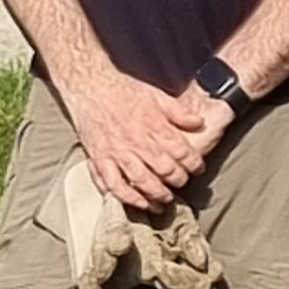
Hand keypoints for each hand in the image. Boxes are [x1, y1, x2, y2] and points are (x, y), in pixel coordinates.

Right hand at [66, 70, 212, 210]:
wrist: (90, 86)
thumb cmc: (123, 90)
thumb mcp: (157, 95)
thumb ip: (179, 112)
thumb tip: (199, 123)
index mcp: (153, 124)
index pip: (181, 151)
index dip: (193, 163)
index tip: (197, 168)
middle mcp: (136, 141)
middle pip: (164, 169)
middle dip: (178, 181)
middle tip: (182, 184)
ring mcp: (116, 152)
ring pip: (142, 181)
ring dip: (157, 195)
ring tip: (165, 201)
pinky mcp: (99, 159)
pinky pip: (113, 184)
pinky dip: (126, 197)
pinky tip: (137, 202)